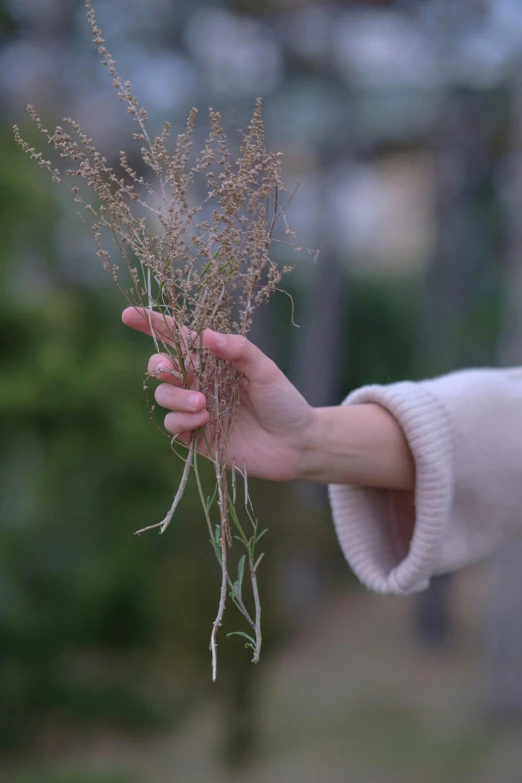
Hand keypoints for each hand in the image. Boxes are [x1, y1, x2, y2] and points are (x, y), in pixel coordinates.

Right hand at [122, 308, 315, 481]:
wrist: (295, 443)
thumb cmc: (283, 401)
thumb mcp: (265, 370)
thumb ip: (238, 350)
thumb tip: (205, 334)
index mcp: (213, 360)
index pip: (177, 337)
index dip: (151, 324)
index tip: (128, 314)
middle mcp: (199, 381)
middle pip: (160, 366)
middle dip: (159, 365)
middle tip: (173, 370)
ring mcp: (195, 408)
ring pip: (163, 395)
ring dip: (175, 397)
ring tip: (203, 404)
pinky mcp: (195, 435)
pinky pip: (172, 424)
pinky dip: (181, 419)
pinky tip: (203, 419)